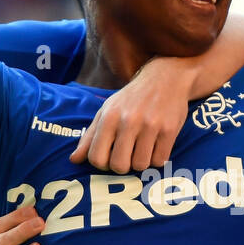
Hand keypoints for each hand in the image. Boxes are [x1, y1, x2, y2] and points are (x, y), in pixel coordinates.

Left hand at [70, 58, 193, 171]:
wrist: (165, 78)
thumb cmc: (131, 99)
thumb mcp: (107, 111)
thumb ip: (90, 137)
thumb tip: (74, 160)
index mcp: (109, 117)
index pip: (97, 158)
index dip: (102, 165)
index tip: (110, 157)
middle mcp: (128, 121)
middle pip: (119, 166)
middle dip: (122, 166)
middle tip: (127, 155)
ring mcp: (150, 126)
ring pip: (141, 165)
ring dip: (141, 162)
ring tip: (143, 148)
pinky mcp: (169, 130)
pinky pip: (159, 160)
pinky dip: (157, 158)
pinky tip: (156, 145)